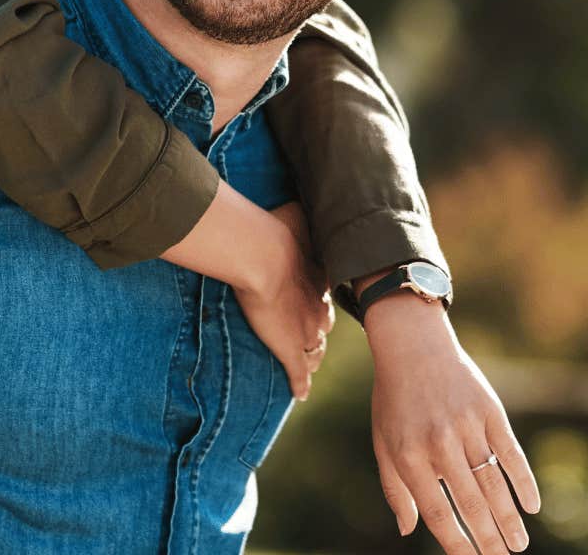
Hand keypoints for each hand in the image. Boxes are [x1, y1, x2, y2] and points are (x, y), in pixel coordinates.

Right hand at [237, 202, 334, 399]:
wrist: (264, 254)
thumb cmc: (276, 231)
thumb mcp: (294, 215)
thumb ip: (297, 211)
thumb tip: (298, 193)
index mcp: (319, 279)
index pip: (323, 296)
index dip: (319, 299)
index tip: (315, 298)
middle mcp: (318, 307)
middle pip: (323, 325)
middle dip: (319, 329)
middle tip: (313, 332)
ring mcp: (305, 331)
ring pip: (314, 351)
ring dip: (311, 357)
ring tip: (307, 364)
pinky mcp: (289, 349)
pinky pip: (298, 373)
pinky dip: (300, 383)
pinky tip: (300, 393)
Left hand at [366, 298, 540, 552]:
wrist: (413, 346)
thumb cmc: (395, 401)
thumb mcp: (384, 443)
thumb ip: (396, 489)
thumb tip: (408, 530)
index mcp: (410, 456)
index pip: (437, 511)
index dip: (456, 541)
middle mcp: (440, 444)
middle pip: (470, 502)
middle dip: (489, 538)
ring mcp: (468, 426)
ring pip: (493, 482)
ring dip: (509, 517)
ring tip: (519, 545)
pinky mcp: (490, 411)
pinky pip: (510, 452)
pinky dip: (523, 480)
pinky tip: (532, 505)